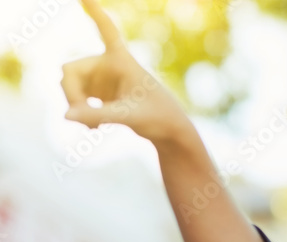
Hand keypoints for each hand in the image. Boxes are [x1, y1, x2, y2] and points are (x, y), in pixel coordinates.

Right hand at [61, 0, 191, 142]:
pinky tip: (94, 129)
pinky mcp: (100, 93)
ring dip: (74, 105)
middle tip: (79, 115)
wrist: (170, 132)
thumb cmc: (159, 118)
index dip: (95, 12)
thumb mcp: (130, 117)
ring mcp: (102, 79)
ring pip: (69, 85)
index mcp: (121, 60)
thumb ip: (97, 115)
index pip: (107, 30)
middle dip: (70, 93)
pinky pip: (76, 98)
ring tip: (91, 126)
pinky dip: (79, 112)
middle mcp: (108, 65)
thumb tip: (66, 116)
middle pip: (70, 70)